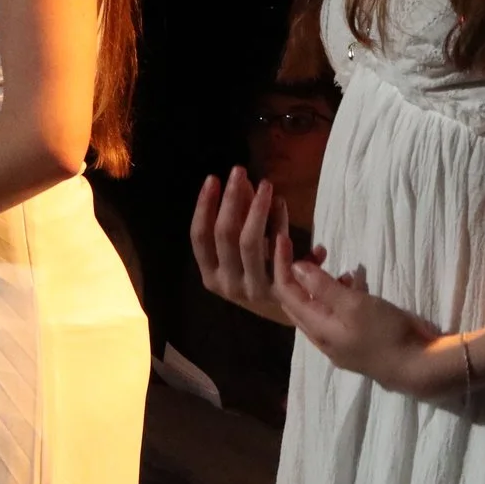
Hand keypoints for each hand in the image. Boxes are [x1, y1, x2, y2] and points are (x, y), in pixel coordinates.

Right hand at [190, 167, 293, 324]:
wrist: (285, 311)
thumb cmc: (258, 272)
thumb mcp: (240, 250)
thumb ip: (239, 218)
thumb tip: (242, 181)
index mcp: (210, 274)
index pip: (199, 237)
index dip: (203, 206)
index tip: (212, 179)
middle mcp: (227, 283)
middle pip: (225, 234)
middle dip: (231, 200)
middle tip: (239, 171)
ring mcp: (253, 289)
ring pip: (251, 241)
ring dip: (257, 208)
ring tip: (265, 184)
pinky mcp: (278, 291)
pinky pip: (278, 251)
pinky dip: (280, 225)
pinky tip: (282, 203)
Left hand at [272, 249, 456, 400]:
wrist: (417, 367)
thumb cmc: (385, 333)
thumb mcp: (354, 305)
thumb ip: (323, 287)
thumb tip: (296, 267)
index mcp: (317, 328)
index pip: (286, 293)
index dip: (282, 265)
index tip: (285, 238)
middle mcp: (322, 337)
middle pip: (297, 301)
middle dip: (300, 273)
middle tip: (319, 250)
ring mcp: (339, 341)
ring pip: (318, 307)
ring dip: (322, 284)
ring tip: (341, 267)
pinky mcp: (355, 340)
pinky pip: (336, 312)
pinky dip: (340, 295)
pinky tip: (356, 284)